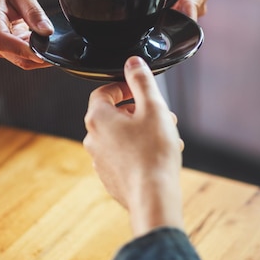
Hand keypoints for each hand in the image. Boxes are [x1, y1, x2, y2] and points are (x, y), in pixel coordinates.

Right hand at [0, 0, 54, 69]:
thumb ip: (34, 13)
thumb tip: (47, 31)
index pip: (1, 41)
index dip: (23, 50)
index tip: (43, 53)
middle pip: (15, 56)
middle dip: (38, 55)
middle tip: (57, 46)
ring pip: (21, 60)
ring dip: (37, 54)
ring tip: (45, 36)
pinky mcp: (4, 50)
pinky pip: (22, 57)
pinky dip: (34, 52)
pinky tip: (38, 39)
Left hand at [84, 56, 184, 235]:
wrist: (153, 196)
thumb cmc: (154, 152)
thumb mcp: (153, 107)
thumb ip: (141, 80)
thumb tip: (132, 63)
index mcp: (97, 118)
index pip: (104, 92)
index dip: (123, 87)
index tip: (139, 89)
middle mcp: (93, 139)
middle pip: (114, 114)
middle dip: (138, 111)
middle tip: (161, 114)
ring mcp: (100, 160)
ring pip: (121, 136)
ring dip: (142, 130)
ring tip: (166, 135)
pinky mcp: (110, 177)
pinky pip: (123, 156)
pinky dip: (139, 150)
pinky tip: (159, 154)